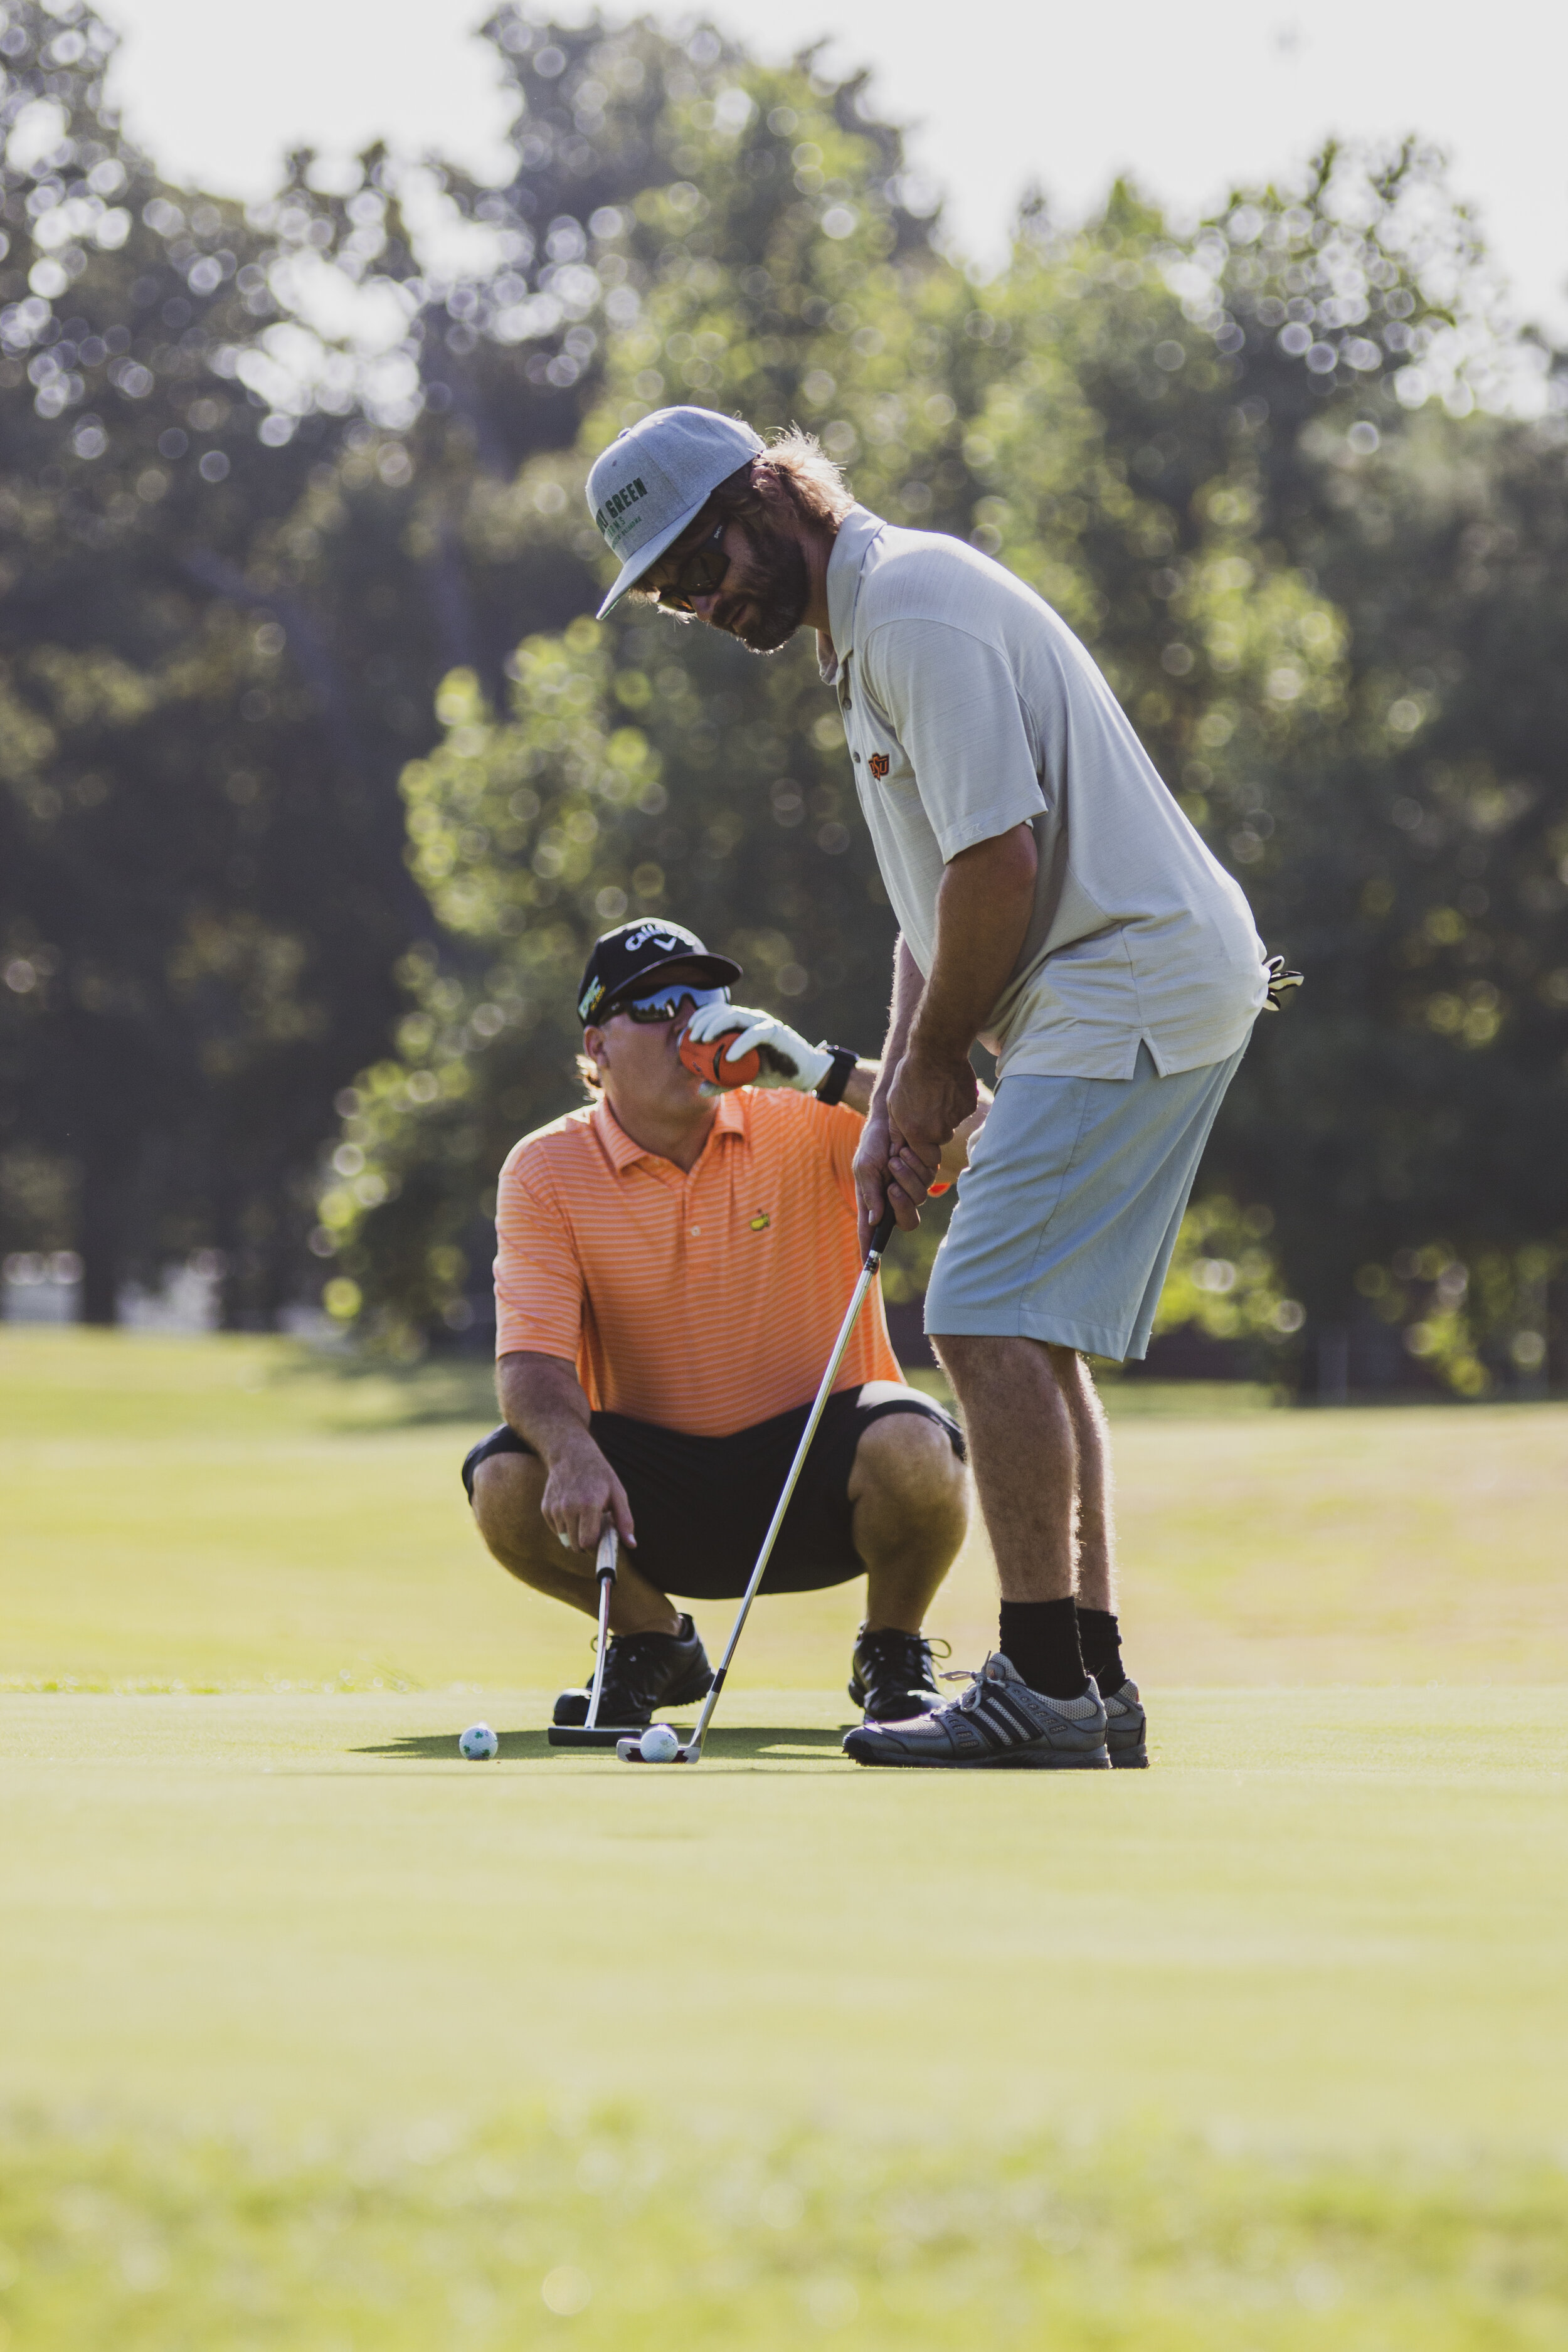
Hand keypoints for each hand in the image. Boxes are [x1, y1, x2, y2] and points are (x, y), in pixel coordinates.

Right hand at [540, 1437, 634, 1554]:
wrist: (571, 1454)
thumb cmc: (599, 1474)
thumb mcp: (618, 1493)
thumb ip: (625, 1520)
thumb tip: (631, 1544)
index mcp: (588, 1505)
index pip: (587, 1543)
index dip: (596, 1550)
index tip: (603, 1546)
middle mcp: (568, 1508)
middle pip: (575, 1546)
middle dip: (587, 1546)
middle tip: (597, 1533)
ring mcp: (554, 1509)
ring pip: (565, 1539)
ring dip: (576, 1536)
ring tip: (585, 1519)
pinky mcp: (545, 1509)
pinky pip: (557, 1530)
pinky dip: (566, 1528)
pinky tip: (573, 1513)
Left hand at [682, 999, 832, 1091]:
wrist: (803, 1074)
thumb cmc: (772, 1071)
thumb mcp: (743, 1078)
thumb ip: (722, 1081)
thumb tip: (699, 1090)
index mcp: (743, 1025)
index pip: (718, 1012)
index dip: (701, 1017)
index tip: (687, 1032)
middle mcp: (752, 1019)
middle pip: (723, 1011)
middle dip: (704, 1021)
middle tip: (692, 1038)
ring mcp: (763, 1024)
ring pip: (735, 1017)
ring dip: (716, 1026)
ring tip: (704, 1041)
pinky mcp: (775, 1032)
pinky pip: (754, 1034)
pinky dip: (740, 1044)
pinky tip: (728, 1057)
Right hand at [853, 1100, 935, 1251]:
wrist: (893, 1117)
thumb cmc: (873, 1142)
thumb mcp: (865, 1166)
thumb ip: (870, 1194)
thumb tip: (876, 1221)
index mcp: (874, 1201)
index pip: (872, 1233)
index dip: (870, 1252)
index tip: (870, 1269)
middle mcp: (894, 1199)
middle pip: (906, 1222)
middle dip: (901, 1205)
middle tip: (892, 1187)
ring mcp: (911, 1187)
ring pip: (919, 1199)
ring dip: (906, 1176)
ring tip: (895, 1156)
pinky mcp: (926, 1175)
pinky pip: (929, 1180)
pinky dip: (916, 1164)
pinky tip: (906, 1149)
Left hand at [886, 1046, 977, 1167]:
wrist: (935, 1051)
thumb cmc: (909, 1076)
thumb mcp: (893, 1104)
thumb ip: (897, 1131)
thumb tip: (898, 1149)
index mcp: (918, 1133)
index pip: (929, 1160)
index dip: (925, 1152)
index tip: (921, 1140)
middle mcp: (940, 1130)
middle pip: (941, 1140)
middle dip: (934, 1130)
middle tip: (927, 1108)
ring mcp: (957, 1118)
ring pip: (952, 1124)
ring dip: (945, 1114)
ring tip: (936, 1093)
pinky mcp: (969, 1105)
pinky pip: (963, 1111)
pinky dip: (957, 1102)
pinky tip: (948, 1086)